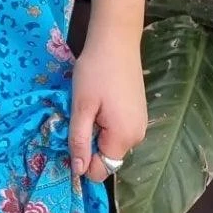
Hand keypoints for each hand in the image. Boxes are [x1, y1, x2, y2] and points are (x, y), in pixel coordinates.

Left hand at [68, 35, 146, 182]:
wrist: (116, 42)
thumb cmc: (95, 72)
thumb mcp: (81, 107)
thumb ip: (79, 140)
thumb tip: (78, 171)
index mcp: (124, 137)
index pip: (101, 171)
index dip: (82, 161)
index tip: (71, 138)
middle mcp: (137, 136)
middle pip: (107, 157)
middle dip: (89, 145)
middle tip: (80, 117)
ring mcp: (140, 125)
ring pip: (111, 144)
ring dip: (96, 133)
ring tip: (90, 107)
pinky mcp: (138, 114)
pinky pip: (118, 131)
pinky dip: (105, 124)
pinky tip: (100, 102)